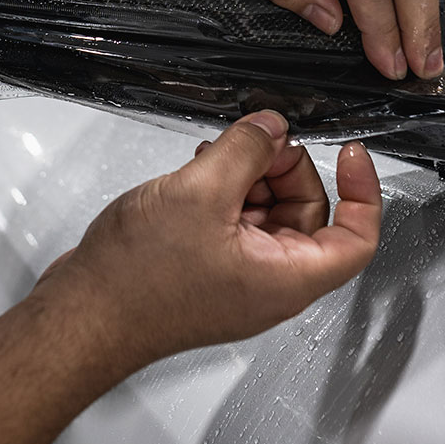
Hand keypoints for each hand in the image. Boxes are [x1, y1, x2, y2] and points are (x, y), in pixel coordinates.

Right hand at [36, 112, 380, 377]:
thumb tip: (272, 126)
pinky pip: (236, 222)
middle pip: (310, 215)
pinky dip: (226, 191)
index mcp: (287, 278)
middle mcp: (270, 283)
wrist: (81, 316)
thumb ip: (247, 151)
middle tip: (258, 140)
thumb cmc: (136, 280)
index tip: (351, 151)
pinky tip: (199, 170)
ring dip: (252, 175)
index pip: (358, 238)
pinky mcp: (207, 269)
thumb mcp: (201, 193)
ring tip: (216, 153)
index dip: (363, 191)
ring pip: (270, 214)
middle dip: (289, 169)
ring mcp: (237, 278)